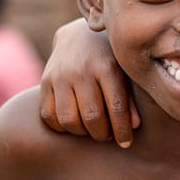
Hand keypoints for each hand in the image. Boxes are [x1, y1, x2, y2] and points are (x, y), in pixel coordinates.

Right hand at [39, 19, 138, 147]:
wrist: (80, 36)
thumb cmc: (110, 59)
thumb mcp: (125, 72)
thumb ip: (130, 98)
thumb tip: (134, 126)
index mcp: (107, 67)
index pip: (116, 107)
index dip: (121, 131)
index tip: (126, 143)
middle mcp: (82, 70)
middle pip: (91, 117)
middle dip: (102, 134)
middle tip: (107, 136)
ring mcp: (60, 75)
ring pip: (68, 120)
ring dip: (81, 133)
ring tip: (91, 130)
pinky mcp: (45, 81)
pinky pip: (48, 115)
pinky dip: (61, 127)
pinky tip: (73, 124)